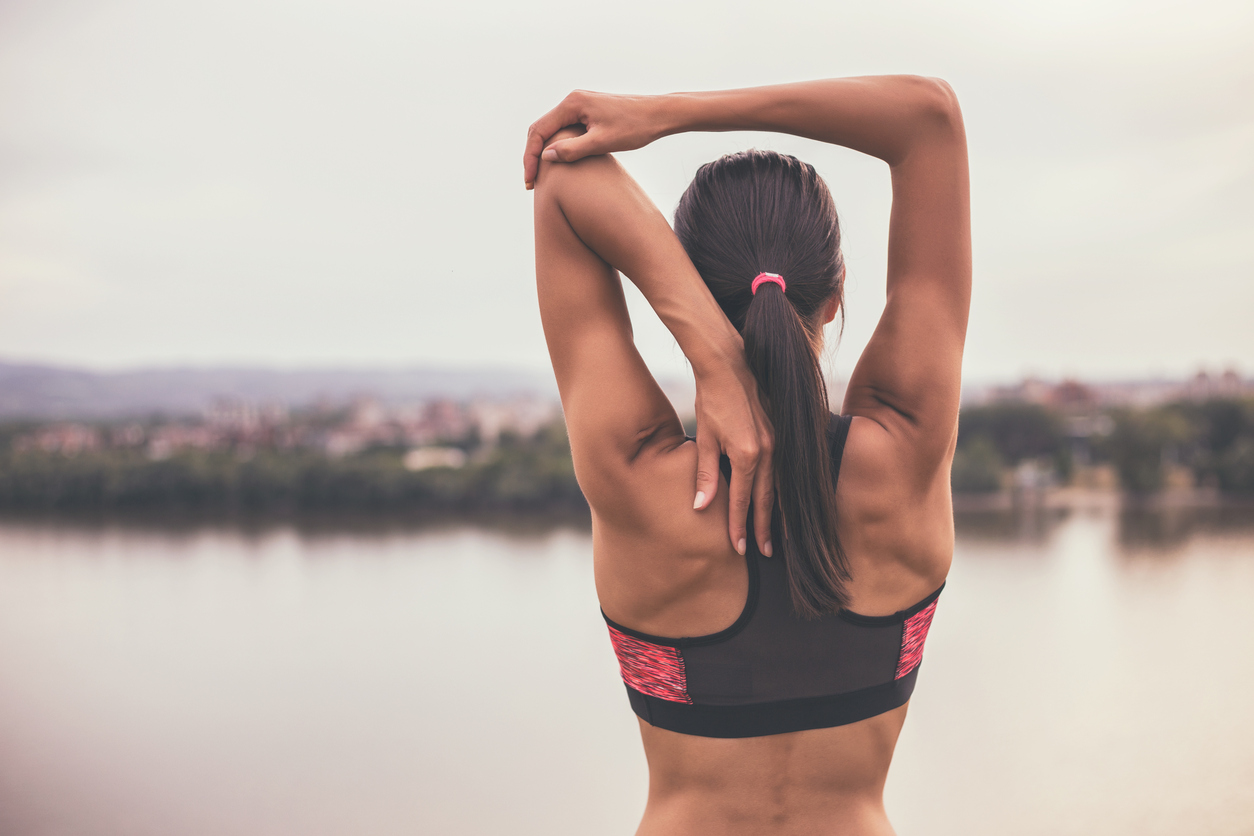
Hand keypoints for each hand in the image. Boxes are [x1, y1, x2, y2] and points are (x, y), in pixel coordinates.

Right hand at [524, 91, 666, 188]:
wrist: (659, 115)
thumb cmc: (635, 127)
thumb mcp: (602, 143)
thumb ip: (572, 150)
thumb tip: (545, 157)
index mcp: (572, 104)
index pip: (538, 131)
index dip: (530, 158)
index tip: (530, 181)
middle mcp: (572, 101)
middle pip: (540, 129)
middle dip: (532, 156)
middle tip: (530, 183)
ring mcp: (580, 106)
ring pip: (551, 130)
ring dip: (542, 152)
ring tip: (540, 178)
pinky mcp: (588, 113)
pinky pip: (564, 130)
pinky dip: (556, 147)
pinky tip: (557, 165)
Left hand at [693, 363, 774, 556]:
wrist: (730, 364)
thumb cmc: (711, 399)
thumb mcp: (703, 439)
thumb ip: (705, 475)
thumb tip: (700, 507)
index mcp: (747, 454)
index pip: (742, 500)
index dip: (739, 526)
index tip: (739, 547)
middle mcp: (768, 450)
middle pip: (766, 499)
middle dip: (764, 527)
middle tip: (764, 552)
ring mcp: (778, 441)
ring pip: (778, 485)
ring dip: (776, 511)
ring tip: (775, 533)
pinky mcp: (780, 432)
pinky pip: (782, 469)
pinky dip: (780, 488)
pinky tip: (779, 499)